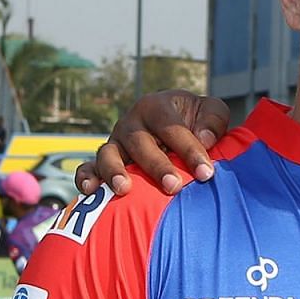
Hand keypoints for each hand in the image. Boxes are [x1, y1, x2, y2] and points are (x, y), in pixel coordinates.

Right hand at [72, 89, 234, 197]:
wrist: (174, 125)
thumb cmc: (196, 121)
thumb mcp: (210, 111)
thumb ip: (213, 120)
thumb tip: (205, 139)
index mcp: (157, 106)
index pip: (172, 127)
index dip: (189, 150)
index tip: (206, 173)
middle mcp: (132, 123)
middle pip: (140, 143)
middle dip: (157, 166)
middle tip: (173, 186)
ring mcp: (115, 142)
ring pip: (108, 154)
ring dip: (114, 171)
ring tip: (124, 190)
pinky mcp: (103, 160)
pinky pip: (88, 167)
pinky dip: (86, 177)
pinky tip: (90, 191)